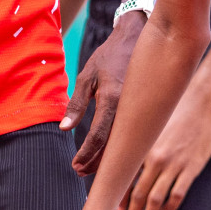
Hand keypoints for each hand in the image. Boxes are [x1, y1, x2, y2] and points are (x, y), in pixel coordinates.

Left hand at [60, 11, 144, 172]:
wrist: (138, 39)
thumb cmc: (108, 57)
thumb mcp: (87, 76)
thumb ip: (76, 103)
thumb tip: (64, 129)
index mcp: (112, 98)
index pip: (99, 135)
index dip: (86, 154)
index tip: (75, 165)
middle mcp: (129, 107)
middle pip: (113, 145)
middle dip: (96, 162)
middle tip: (79, 171)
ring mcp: (141, 109)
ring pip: (124, 142)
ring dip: (107, 157)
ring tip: (89, 166)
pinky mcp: (146, 109)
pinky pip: (132, 133)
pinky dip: (119, 145)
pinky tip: (108, 152)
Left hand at [125, 82, 210, 209]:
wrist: (203, 100)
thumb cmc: (177, 108)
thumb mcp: (153, 123)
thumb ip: (141, 140)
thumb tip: (128, 153)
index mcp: (142, 145)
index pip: (125, 175)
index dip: (119, 194)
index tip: (116, 207)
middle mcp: (155, 157)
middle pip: (138, 192)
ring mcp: (173, 164)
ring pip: (155, 198)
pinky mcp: (191, 168)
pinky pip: (177, 194)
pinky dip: (169, 207)